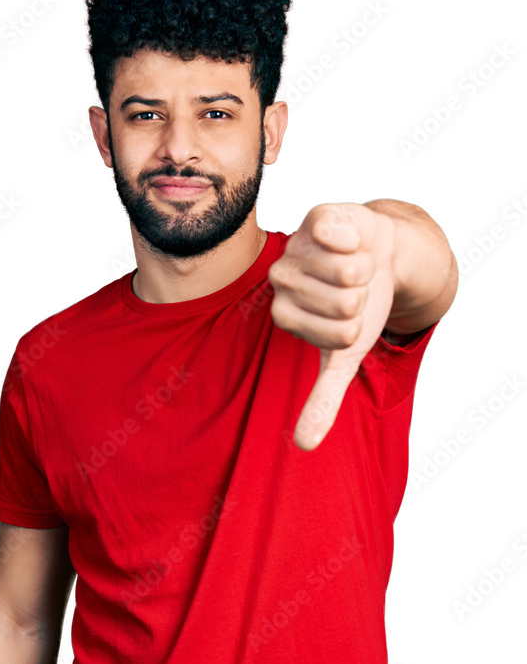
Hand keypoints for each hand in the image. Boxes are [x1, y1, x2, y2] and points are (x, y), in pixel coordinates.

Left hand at [268, 202, 395, 450]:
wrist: (381, 255)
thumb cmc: (359, 305)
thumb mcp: (344, 356)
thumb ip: (324, 399)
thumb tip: (304, 447)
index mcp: (284, 314)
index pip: (337, 335)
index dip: (356, 327)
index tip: (349, 317)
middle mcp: (281, 279)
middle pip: (344, 304)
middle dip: (362, 298)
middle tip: (355, 286)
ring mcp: (296, 246)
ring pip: (347, 271)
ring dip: (365, 269)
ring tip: (355, 263)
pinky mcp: (316, 217)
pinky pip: (337, 235)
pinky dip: (358, 239)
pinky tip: (352, 239)